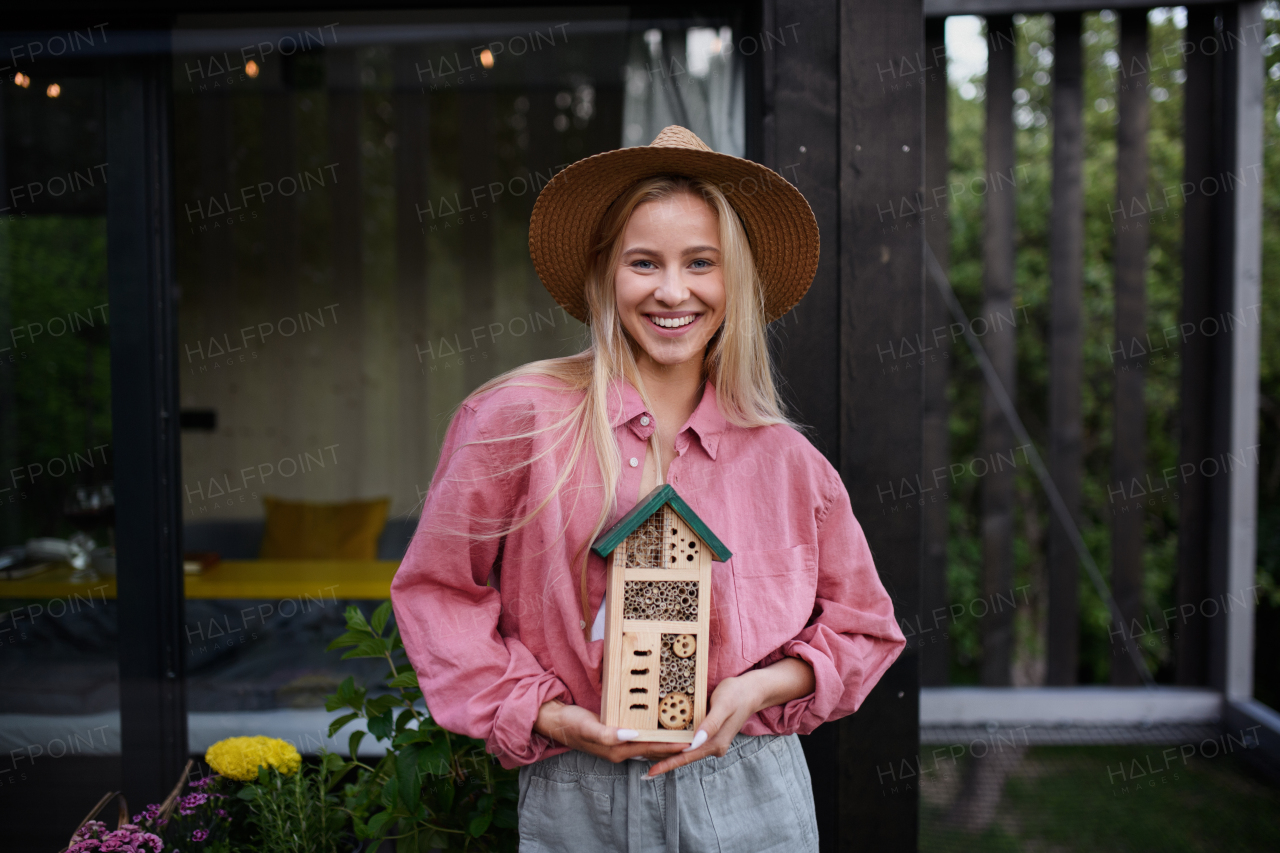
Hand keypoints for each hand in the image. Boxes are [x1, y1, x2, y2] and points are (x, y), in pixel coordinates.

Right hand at [534, 700, 686, 763]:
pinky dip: (652, 735)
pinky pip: (639, 738)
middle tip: (692, 737)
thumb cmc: (571, 724)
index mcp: (617, 750)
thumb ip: (609, 734)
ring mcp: (618, 744)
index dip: (669, 746)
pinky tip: (658, 728)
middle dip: (672, 746)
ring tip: (682, 734)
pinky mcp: (615, 736)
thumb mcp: (588, 727)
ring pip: (647, 745)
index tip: (688, 741)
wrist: (555, 721)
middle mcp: (620, 750)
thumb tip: (632, 735)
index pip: (649, 748)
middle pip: (652, 750)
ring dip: (664, 741)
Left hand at [645, 657, 815, 776]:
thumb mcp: (723, 705)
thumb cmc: (737, 694)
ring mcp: (712, 742)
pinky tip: (663, 744)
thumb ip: (710, 724)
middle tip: (638, 762)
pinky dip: (675, 745)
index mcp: (716, 743)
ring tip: (645, 756)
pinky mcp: (709, 735)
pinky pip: (689, 744)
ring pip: (685, 751)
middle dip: (662, 760)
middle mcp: (713, 747)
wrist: (751, 691)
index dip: (667, 764)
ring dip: (667, 754)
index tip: (650, 772)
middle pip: (683, 757)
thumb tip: (695, 741)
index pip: (687, 757)